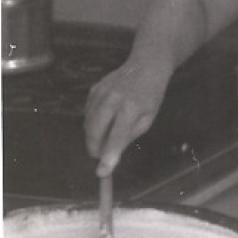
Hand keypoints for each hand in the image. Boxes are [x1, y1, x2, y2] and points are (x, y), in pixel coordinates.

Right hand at [84, 56, 171, 175]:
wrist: (145, 66)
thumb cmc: (150, 95)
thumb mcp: (147, 120)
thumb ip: (128, 136)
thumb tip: (111, 154)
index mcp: (131, 108)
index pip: (116, 137)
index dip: (109, 156)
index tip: (102, 172)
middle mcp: (112, 99)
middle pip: (94, 130)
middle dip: (94, 148)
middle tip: (99, 157)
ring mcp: (100, 93)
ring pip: (87, 123)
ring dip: (92, 136)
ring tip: (104, 138)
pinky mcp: (93, 90)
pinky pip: (87, 113)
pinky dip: (92, 122)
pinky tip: (103, 121)